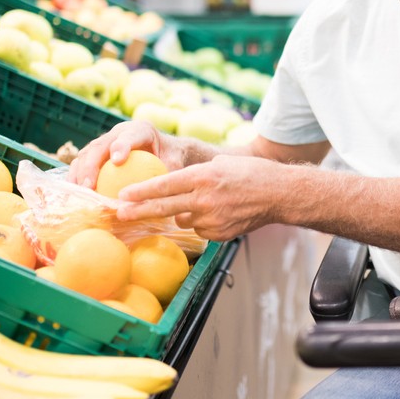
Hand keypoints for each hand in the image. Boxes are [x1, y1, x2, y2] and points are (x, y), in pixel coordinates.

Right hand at [68, 120, 173, 188]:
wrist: (164, 150)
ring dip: (79, 172)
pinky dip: (76, 176)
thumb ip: (168, 175)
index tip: (117, 161)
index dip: (121, 146)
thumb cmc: (171, 158)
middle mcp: (120, 132)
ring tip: (80, 191)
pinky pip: (82, 162)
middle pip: (101, 145)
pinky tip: (75, 193)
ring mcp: (106, 141)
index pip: (130, 136)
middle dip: (92, 164)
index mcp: (142, 130)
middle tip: (89, 185)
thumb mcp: (175, 164)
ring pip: (87, 153)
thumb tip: (157, 196)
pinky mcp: (97, 153)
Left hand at [114, 155, 281, 240]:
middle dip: (139, 211)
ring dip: (183, 213)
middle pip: (164, 208)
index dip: (142, 191)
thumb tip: (173, 188)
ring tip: (206, 203)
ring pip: (183, 219)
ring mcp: (212, 219)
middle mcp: (205, 199)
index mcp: (203, 176)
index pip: (165, 185)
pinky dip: (202, 222)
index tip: (123, 195)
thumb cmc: (250, 173)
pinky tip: (219, 213)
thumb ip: (195, 176)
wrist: (279, 194)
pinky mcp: (219, 234)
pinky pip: (199, 229)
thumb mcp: (220, 164)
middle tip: (119, 214)